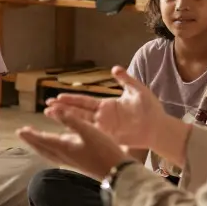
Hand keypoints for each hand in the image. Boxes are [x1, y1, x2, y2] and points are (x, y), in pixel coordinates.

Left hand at [18, 107, 134, 180]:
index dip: (31, 134)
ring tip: (34, 141)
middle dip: (32, 140)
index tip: (20, 130)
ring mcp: (71, 161)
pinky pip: (57, 156)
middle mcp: (64, 155)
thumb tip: (53, 109)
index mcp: (64, 147)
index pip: (43, 140)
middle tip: (22, 133)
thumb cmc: (104, 150)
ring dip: (39, 146)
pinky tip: (56, 149)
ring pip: (49, 153)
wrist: (117, 172)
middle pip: (42, 148)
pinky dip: (50, 150)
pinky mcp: (78, 164)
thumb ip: (70, 119)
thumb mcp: (88, 131)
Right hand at [42, 67, 166, 150]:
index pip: (85, 101)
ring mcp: (105, 128)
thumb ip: (125, 79)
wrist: (159, 126)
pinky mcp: (110, 137)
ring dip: (67, 120)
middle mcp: (103, 117)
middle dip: (62, 110)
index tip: (57, 97)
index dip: (71, 99)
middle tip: (46, 107)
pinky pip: (93, 135)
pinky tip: (68, 133)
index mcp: (107, 105)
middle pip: (78, 112)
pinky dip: (80, 134)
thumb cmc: (151, 109)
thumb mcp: (137, 90)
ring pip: (82, 123)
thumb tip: (115, 68)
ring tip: (52, 117)